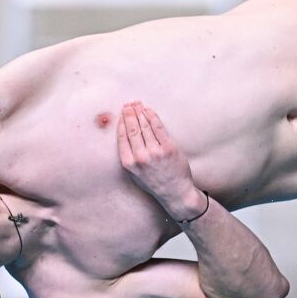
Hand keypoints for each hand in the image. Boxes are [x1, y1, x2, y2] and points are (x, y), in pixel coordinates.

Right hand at [117, 101, 203, 220]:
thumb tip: (125, 133)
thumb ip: (130, 156)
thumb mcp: (135, 174)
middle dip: (129, 114)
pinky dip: (153, 116)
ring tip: (138, 105)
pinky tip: (149, 110)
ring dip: (140, 112)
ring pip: (145, 126)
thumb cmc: (154, 182)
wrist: (175, 192)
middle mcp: (141, 157)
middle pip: (133, 129)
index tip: (121, 114)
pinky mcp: (169, 148)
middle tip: (128, 105)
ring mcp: (155, 152)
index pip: (122, 137)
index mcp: (129, 164)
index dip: (121, 123)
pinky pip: (158, 127)